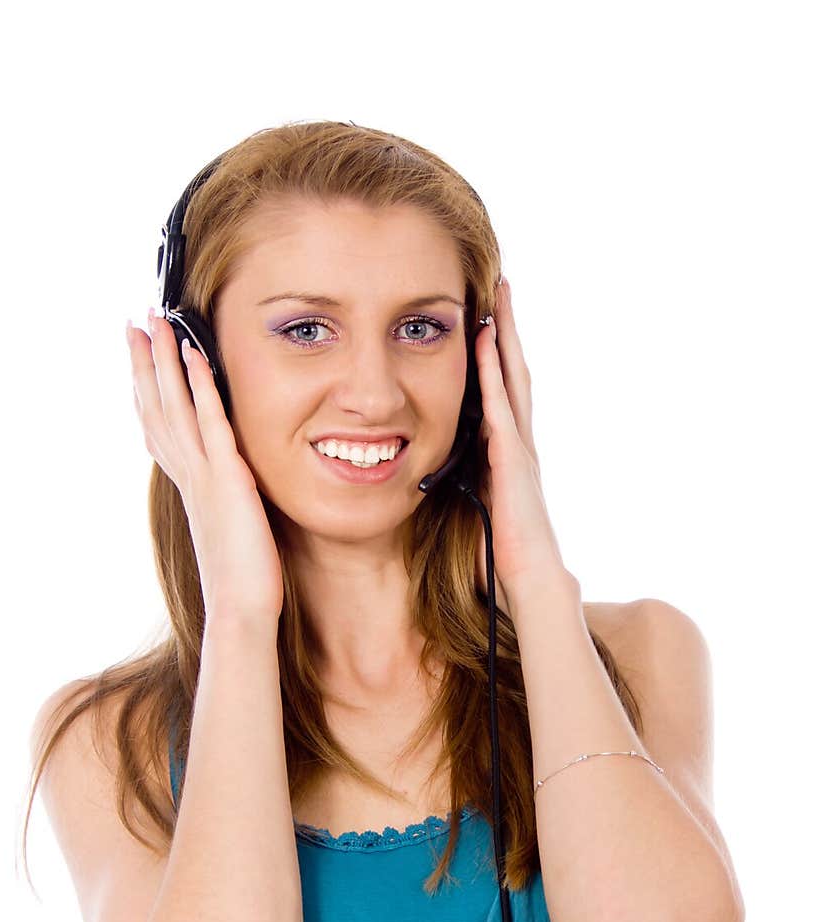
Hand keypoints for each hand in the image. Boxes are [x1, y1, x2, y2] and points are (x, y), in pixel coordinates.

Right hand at [128, 311, 283, 625]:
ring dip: (163, 361)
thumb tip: (233, 492)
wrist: (240, 611)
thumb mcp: (231, 531)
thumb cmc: (242, 582)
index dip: (147, 392)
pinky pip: (211, 423)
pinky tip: (194, 355)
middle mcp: (189, 476)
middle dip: (144, 363)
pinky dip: (201, 387)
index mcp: (190, 487)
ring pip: (175, 407)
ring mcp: (203, 476)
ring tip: (153, 321)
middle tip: (132, 322)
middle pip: (157, 408)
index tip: (139, 359)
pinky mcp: (226, 480)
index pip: (160, 428)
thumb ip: (226, 504)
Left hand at [473, 279, 572, 616]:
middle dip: (508, 330)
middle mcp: (520, 443)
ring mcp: (519, 449)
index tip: (489, 318)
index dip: (498, 354)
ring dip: (503, 338)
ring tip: (497, 298)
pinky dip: (492, 373)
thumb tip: (446, 476)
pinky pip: (500, 407)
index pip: (505, 392)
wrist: (529, 582)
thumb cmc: (502, 556)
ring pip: (512, 381)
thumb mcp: (478, 509)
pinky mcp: (511, 461)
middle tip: (502, 287)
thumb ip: (468, 484)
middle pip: (514, 374)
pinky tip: (484, 343)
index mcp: (510, 454)